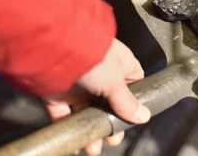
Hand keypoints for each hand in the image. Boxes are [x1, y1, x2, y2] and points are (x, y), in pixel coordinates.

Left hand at [42, 39, 150, 155]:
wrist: (54, 52)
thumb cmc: (91, 56)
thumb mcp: (116, 81)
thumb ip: (128, 103)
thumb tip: (143, 116)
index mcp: (120, 66)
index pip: (133, 87)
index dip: (133, 105)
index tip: (132, 121)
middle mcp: (100, 76)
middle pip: (109, 105)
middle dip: (110, 125)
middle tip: (112, 138)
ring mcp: (79, 85)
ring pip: (87, 113)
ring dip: (91, 132)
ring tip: (93, 147)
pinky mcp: (58, 94)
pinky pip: (64, 116)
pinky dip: (69, 130)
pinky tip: (75, 142)